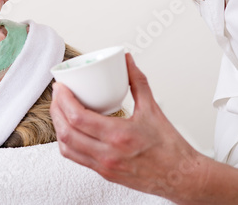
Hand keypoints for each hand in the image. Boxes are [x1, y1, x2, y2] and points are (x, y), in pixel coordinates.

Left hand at [50, 53, 208, 202]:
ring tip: (59, 109)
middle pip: (66, 132)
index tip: (60, 87)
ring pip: (66, 147)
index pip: (78, 117)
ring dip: (58, 126)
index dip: (63, 100)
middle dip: (55, 110)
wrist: (181, 177)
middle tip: (57, 95)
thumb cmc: (169, 147)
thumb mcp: (153, 109)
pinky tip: (68, 129)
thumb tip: (127, 61)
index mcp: (119, 136)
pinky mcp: (103, 173)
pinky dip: (66, 142)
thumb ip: (137, 82)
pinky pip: (75, 158)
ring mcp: (103, 166)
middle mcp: (107, 154)